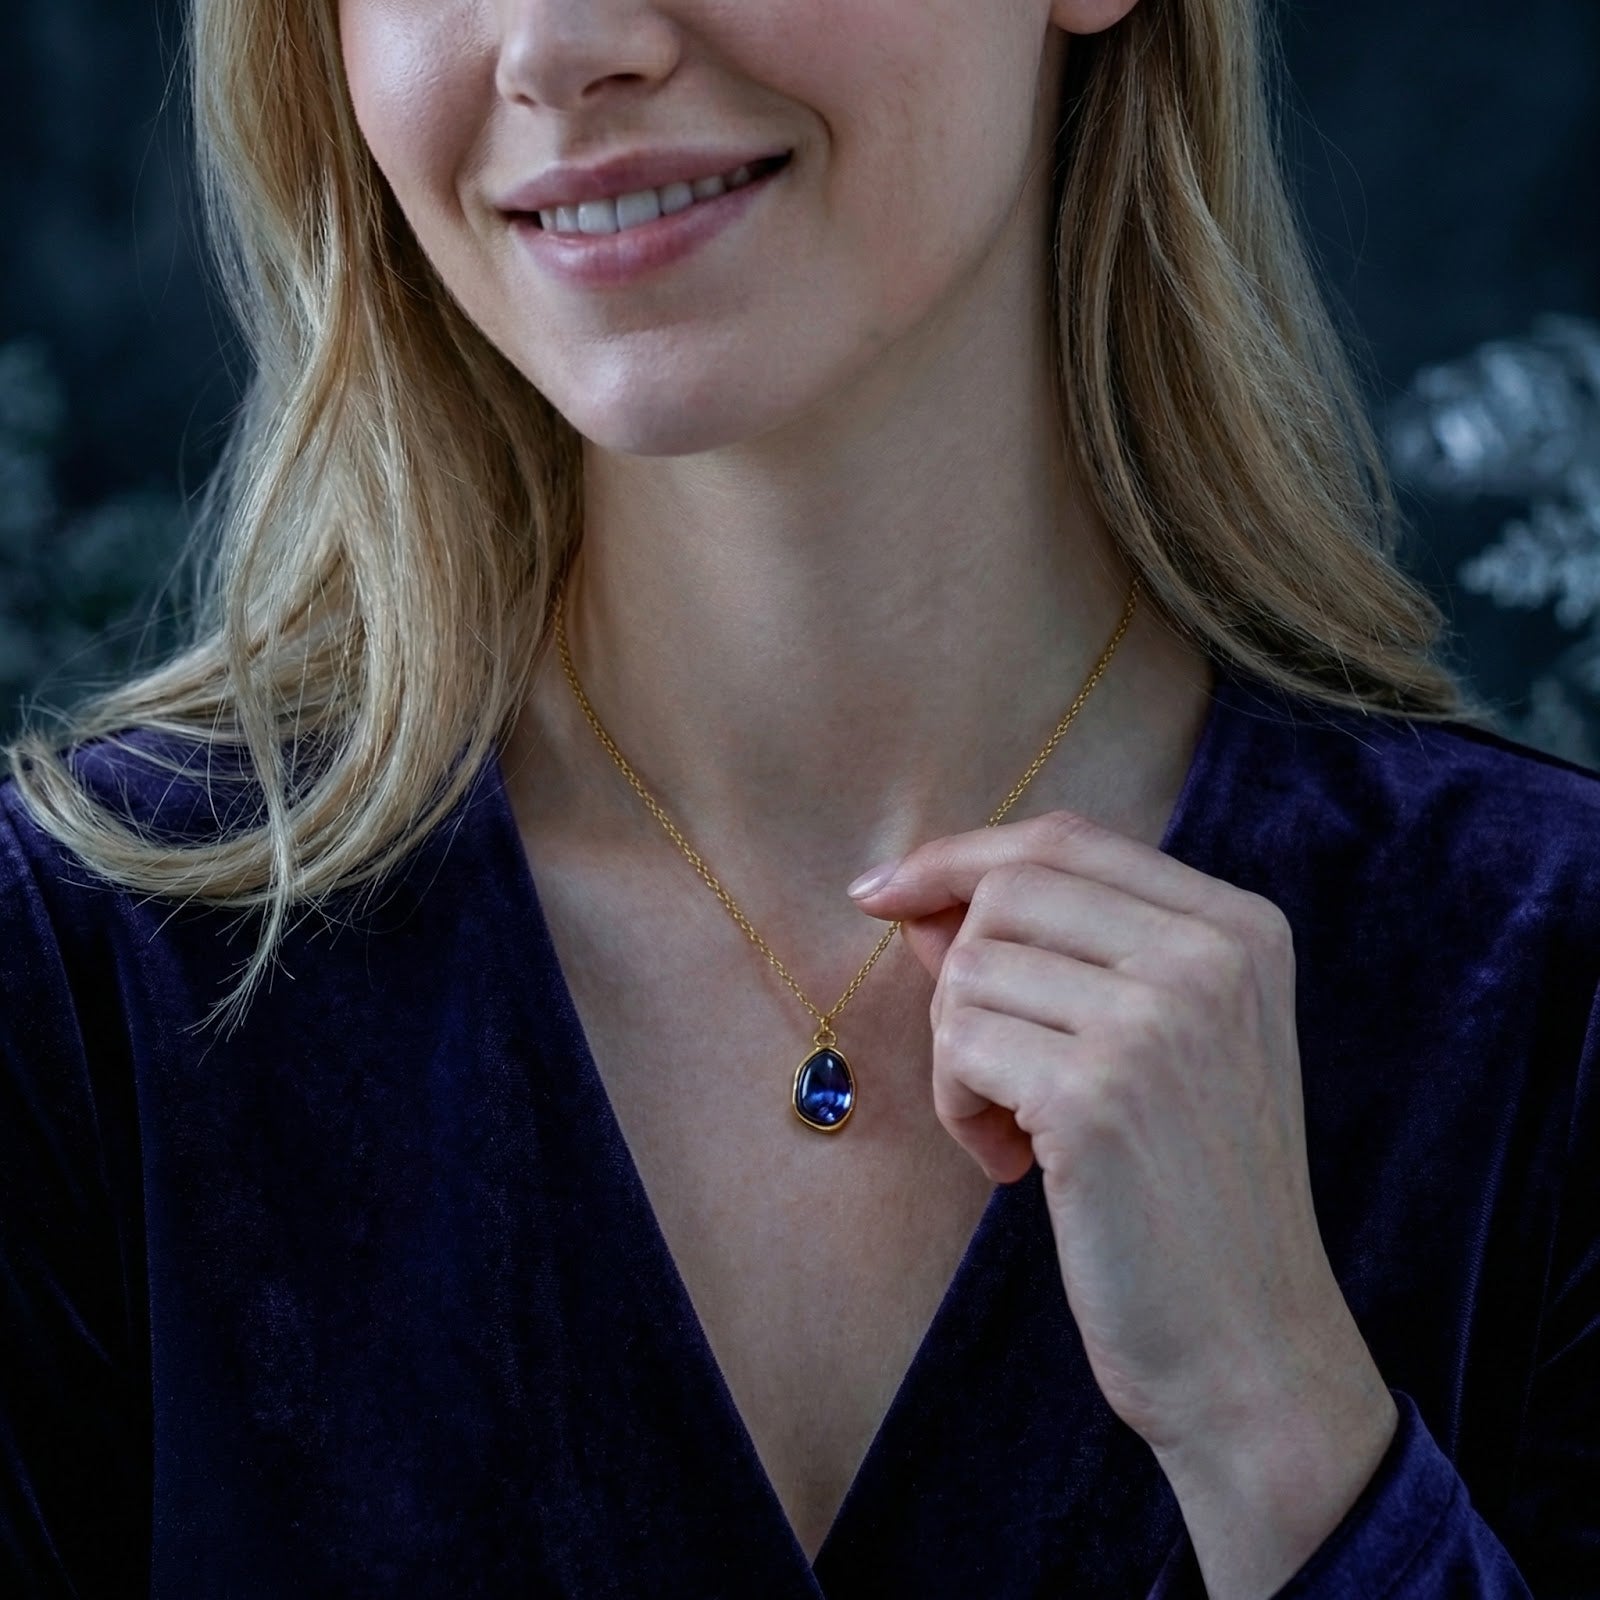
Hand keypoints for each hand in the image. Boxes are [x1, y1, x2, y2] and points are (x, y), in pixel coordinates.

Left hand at [848, 807, 1388, 1463]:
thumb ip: (1050, 956)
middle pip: (1008, 891)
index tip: (885, 894)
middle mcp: (1211, 953)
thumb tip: (917, 899)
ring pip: (971, 968)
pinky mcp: (1097, 1091)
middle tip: (989, 1067)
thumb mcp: (1148, 1045)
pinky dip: (959, 1107)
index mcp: (1239, 927)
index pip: (1067, 841)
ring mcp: (1159, 1017)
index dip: (961, 858)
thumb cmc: (1185, 1192)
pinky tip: (1011, 1165)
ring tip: (1015, 1130)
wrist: (1251, 1345)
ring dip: (960, 1054)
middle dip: (961, 973)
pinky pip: (960, 1044)